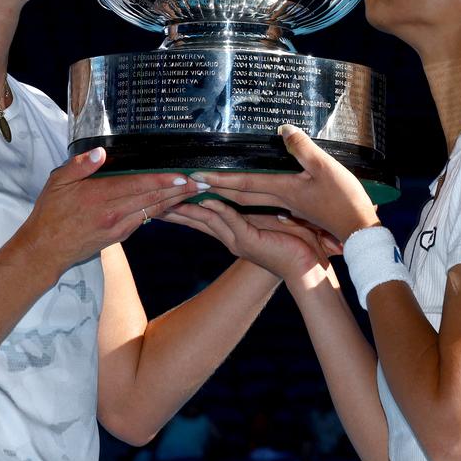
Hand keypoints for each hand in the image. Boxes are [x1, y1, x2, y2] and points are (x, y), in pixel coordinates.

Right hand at [21, 148, 207, 274]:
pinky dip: (160, 211)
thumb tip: (101, 153)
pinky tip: (172, 203)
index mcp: (99, 196)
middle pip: (152, 198)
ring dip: (175, 200)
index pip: (138, 185)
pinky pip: (144, 220)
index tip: (182, 174)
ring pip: (152, 210)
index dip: (163, 180)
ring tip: (194, 191)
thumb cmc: (50, 213)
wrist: (45, 250)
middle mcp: (113, 213)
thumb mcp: (57, 182)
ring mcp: (118, 227)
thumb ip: (80, 166)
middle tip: (201, 182)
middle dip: (179, 189)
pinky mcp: (119, 236)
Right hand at [161, 198, 341, 282]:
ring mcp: (238, 240)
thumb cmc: (296, 244)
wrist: (309, 268)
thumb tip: (249, 192)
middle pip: (196, 219)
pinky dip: (216, 209)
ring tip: (168, 197)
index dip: (184, 207)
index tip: (166, 196)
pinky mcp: (250, 240)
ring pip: (207, 218)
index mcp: (235, 232)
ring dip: (189, 206)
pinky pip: (229, 220)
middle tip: (152, 198)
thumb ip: (257, 210)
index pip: (203, 217)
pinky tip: (204, 199)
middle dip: (174, 208)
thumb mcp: (272, 221)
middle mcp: (231, 238)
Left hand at [190, 125, 380, 241]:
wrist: (358, 230)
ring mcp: (289, 208)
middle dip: (217, 189)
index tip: (197, 175)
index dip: (220, 178)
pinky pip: (265, 204)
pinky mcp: (298, 211)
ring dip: (230, 195)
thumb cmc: (344, 200)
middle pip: (241, 195)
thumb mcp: (325, 168)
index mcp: (283, 191)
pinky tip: (248, 197)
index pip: (244, 183)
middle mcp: (280, 201)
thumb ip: (302, 148)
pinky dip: (250, 199)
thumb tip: (282, 129)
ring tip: (212, 189)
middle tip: (194, 184)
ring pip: (251, 201)